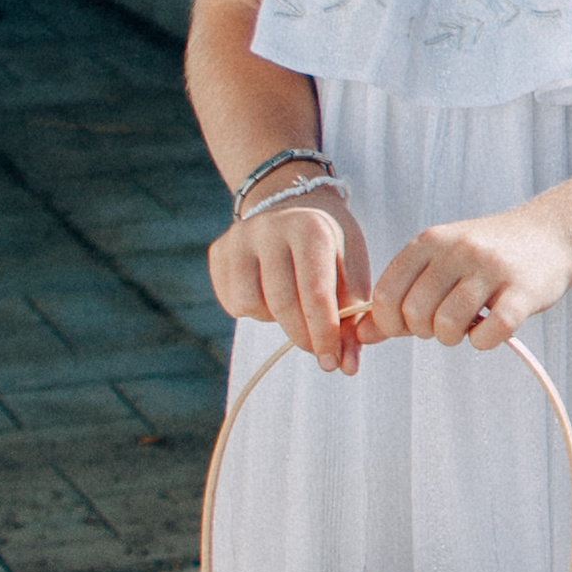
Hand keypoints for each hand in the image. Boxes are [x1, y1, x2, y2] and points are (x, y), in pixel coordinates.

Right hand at [209, 195, 373, 377]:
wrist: (292, 203)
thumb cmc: (330, 245)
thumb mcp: (351, 271)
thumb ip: (353, 318)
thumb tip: (346, 367)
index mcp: (310, 228)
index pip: (315, 293)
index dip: (325, 334)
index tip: (333, 362)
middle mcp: (269, 228)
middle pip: (282, 304)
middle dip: (304, 337)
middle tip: (319, 352)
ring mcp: (239, 238)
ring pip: (251, 305)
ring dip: (276, 319)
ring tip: (293, 304)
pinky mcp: (218, 251)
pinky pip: (232, 302)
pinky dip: (254, 310)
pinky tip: (270, 293)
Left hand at [364, 202, 571, 350]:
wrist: (551, 235)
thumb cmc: (485, 256)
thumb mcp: (438, 264)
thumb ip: (399, 297)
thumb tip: (360, 335)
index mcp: (429, 241)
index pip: (386, 295)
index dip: (389, 322)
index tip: (409, 326)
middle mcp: (457, 250)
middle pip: (415, 314)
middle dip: (425, 331)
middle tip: (445, 322)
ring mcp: (491, 269)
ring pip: (448, 326)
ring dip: (453, 338)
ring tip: (468, 325)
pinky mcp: (522, 292)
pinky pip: (488, 335)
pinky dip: (484, 342)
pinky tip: (492, 329)